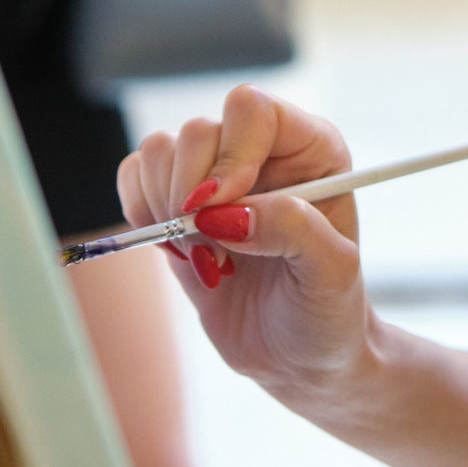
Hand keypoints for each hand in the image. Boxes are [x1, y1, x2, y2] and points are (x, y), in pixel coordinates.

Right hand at [120, 85, 374, 403]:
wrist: (297, 355)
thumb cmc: (327, 310)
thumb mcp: (332, 274)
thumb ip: (293, 231)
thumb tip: (229, 213)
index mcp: (309, 150)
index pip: (253, 111)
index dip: (232, 155)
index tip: (226, 210)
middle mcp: (259, 150)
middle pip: (197, 131)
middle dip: (193, 196)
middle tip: (215, 249)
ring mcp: (214, 175)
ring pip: (160, 150)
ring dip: (169, 211)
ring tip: (208, 256)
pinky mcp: (176, 203)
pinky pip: (135, 176)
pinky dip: (142, 215)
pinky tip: (180, 252)